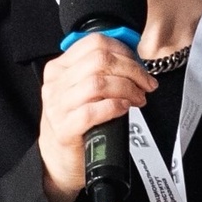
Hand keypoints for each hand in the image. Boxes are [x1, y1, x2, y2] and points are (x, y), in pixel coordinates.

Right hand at [38, 34, 155, 201]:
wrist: (59, 159)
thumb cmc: (74, 122)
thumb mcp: (81, 89)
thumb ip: (100, 71)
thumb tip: (133, 59)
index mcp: (59, 68)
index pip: (94, 43)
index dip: (124, 50)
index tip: (139, 64)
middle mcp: (55, 84)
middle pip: (100, 60)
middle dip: (131, 70)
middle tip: (146, 84)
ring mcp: (57, 106)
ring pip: (98, 83)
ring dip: (127, 89)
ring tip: (138, 98)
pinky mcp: (64, 128)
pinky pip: (92, 111)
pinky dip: (114, 107)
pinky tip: (124, 108)